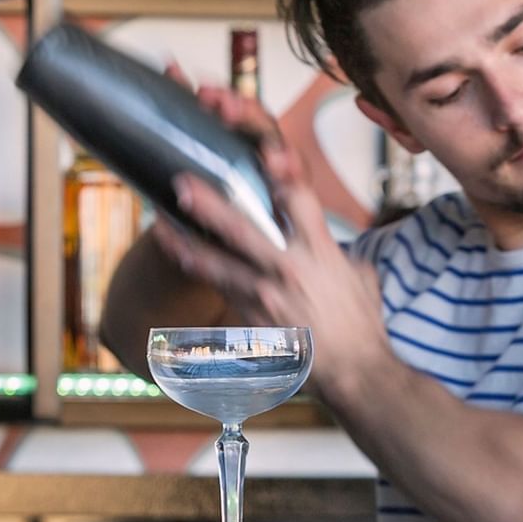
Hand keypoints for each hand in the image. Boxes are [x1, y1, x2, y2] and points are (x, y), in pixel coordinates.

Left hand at [152, 84, 391, 395]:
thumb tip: (323, 236)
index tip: (260, 150)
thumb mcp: (360, 274)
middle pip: (242, 229)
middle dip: (209, 205)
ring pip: (215, 265)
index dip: (279, 171)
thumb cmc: (361, 322)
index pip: (297, 200)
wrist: (354, 372)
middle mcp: (288, 270)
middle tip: (182, 184)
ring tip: (161, 223)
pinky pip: (218, 292)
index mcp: (320, 251)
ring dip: (186, 242)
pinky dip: (199, 271)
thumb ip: (333, 249)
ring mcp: (266, 297)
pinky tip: (180, 256)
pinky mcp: (251, 321)